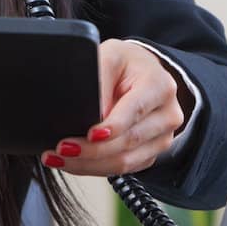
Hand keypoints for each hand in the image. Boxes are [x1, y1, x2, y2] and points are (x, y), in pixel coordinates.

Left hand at [42, 39, 183, 175]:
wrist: (142, 73)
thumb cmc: (125, 64)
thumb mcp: (110, 56)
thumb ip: (100, 81)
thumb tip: (91, 115)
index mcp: (160, 86)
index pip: (135, 111)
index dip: (112, 126)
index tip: (89, 134)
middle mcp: (167, 115)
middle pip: (129, 141)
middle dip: (92, 149)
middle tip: (62, 148)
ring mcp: (162, 138)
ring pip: (125, 162)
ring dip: (88, 165)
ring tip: (59, 158)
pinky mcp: (150, 153)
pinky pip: (123, 169)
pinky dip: (95, 168)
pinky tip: (73, 162)